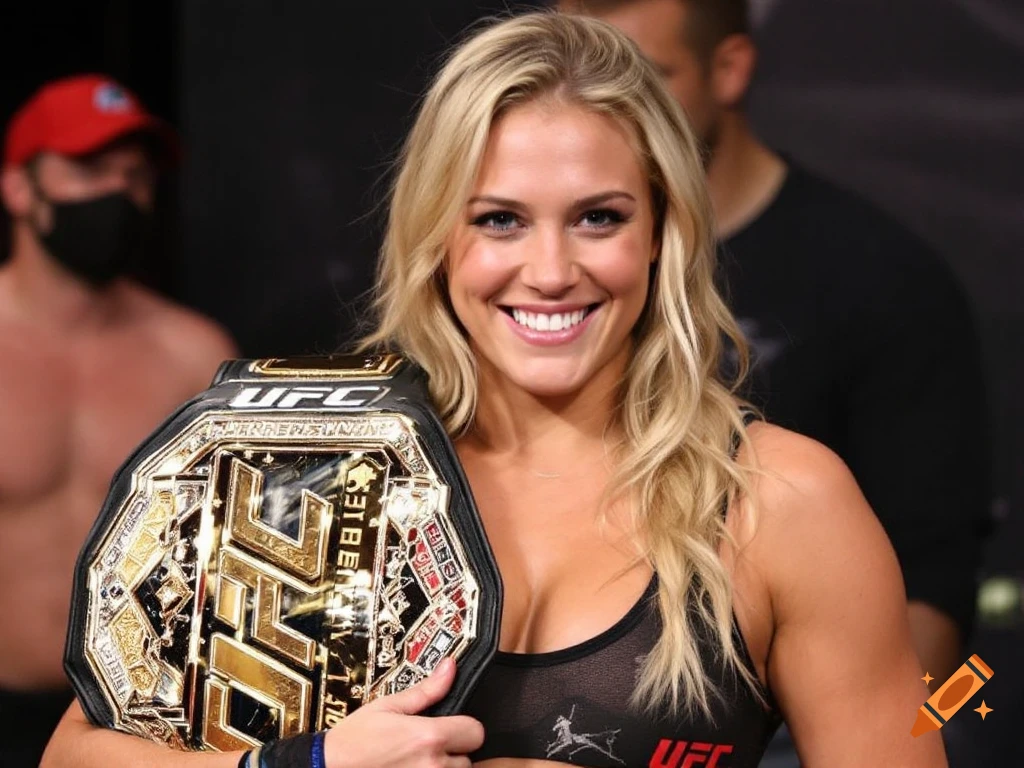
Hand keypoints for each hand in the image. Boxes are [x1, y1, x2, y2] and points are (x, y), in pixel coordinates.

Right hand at [323, 658, 484, 767]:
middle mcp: (432, 765)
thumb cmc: (355, 740)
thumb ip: (427, 690)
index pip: (475, 732)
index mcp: (428, 736)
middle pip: (468, 758)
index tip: (452, 726)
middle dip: (454, 750)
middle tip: (429, 745)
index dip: (465, 727)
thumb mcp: (389, 706)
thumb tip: (449, 668)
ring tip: (418, 760)